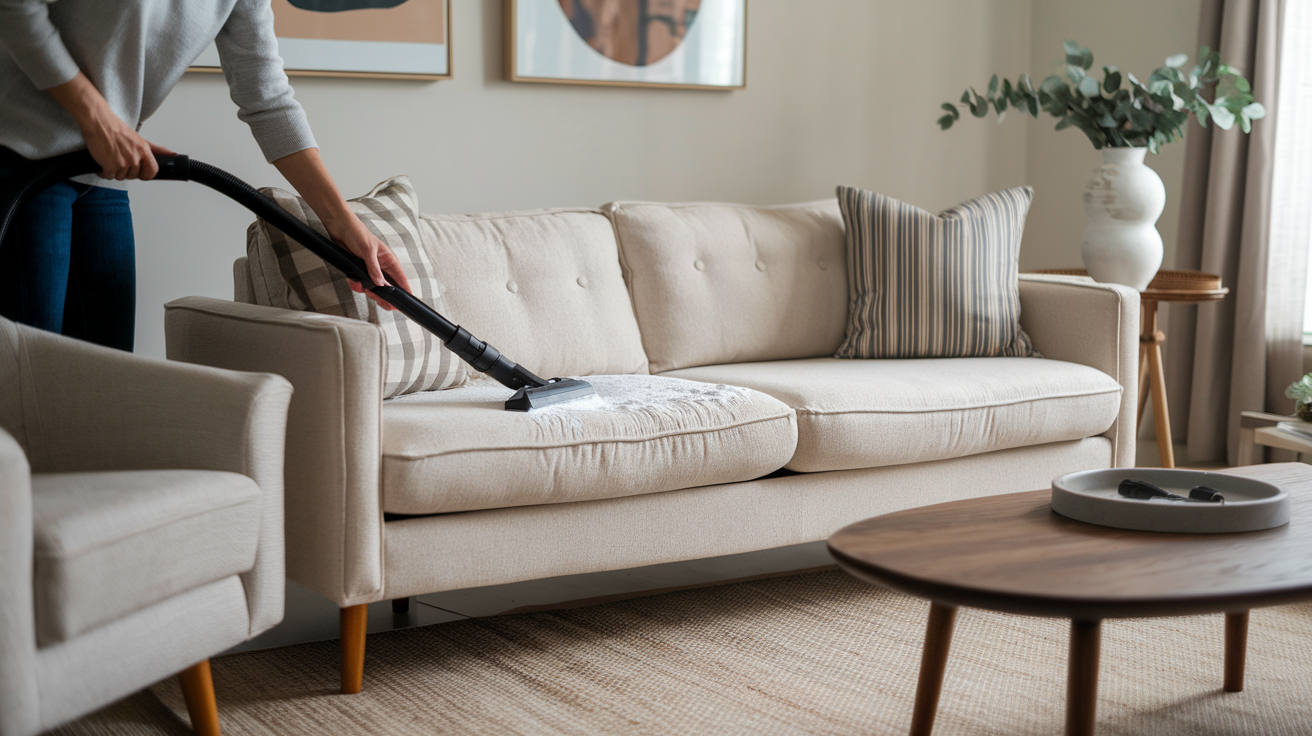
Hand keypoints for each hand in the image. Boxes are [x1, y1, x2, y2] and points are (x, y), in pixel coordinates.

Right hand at [47, 72, 173, 179]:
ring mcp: (123, 163)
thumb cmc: (117, 129)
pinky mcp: (110, 166)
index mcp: (144, 151)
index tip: (139, 172)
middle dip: (126, 171)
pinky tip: (103, 162)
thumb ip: (156, 149)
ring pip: (121, 177)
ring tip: (110, 158)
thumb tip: (172, 154)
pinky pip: (108, 176)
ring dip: (114, 171)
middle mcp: (135, 158)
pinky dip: (104, 172)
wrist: (99, 122)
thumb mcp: (140, 139)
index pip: (152, 172)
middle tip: (119, 159)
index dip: (145, 174)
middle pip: (134, 175)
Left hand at [327, 216, 412, 310]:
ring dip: (368, 291)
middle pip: (388, 288)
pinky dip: (357, 285)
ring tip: (363, 288)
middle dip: (383, 295)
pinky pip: (361, 283)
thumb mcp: (367, 251)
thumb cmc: (358, 234)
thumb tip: (380, 285)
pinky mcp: (360, 271)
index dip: (404, 292)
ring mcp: (371, 270)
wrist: (340, 228)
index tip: (403, 303)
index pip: (401, 279)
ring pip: (374, 288)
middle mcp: (382, 267)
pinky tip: (353, 281)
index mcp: (389, 260)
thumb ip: (374, 269)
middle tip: (378, 300)